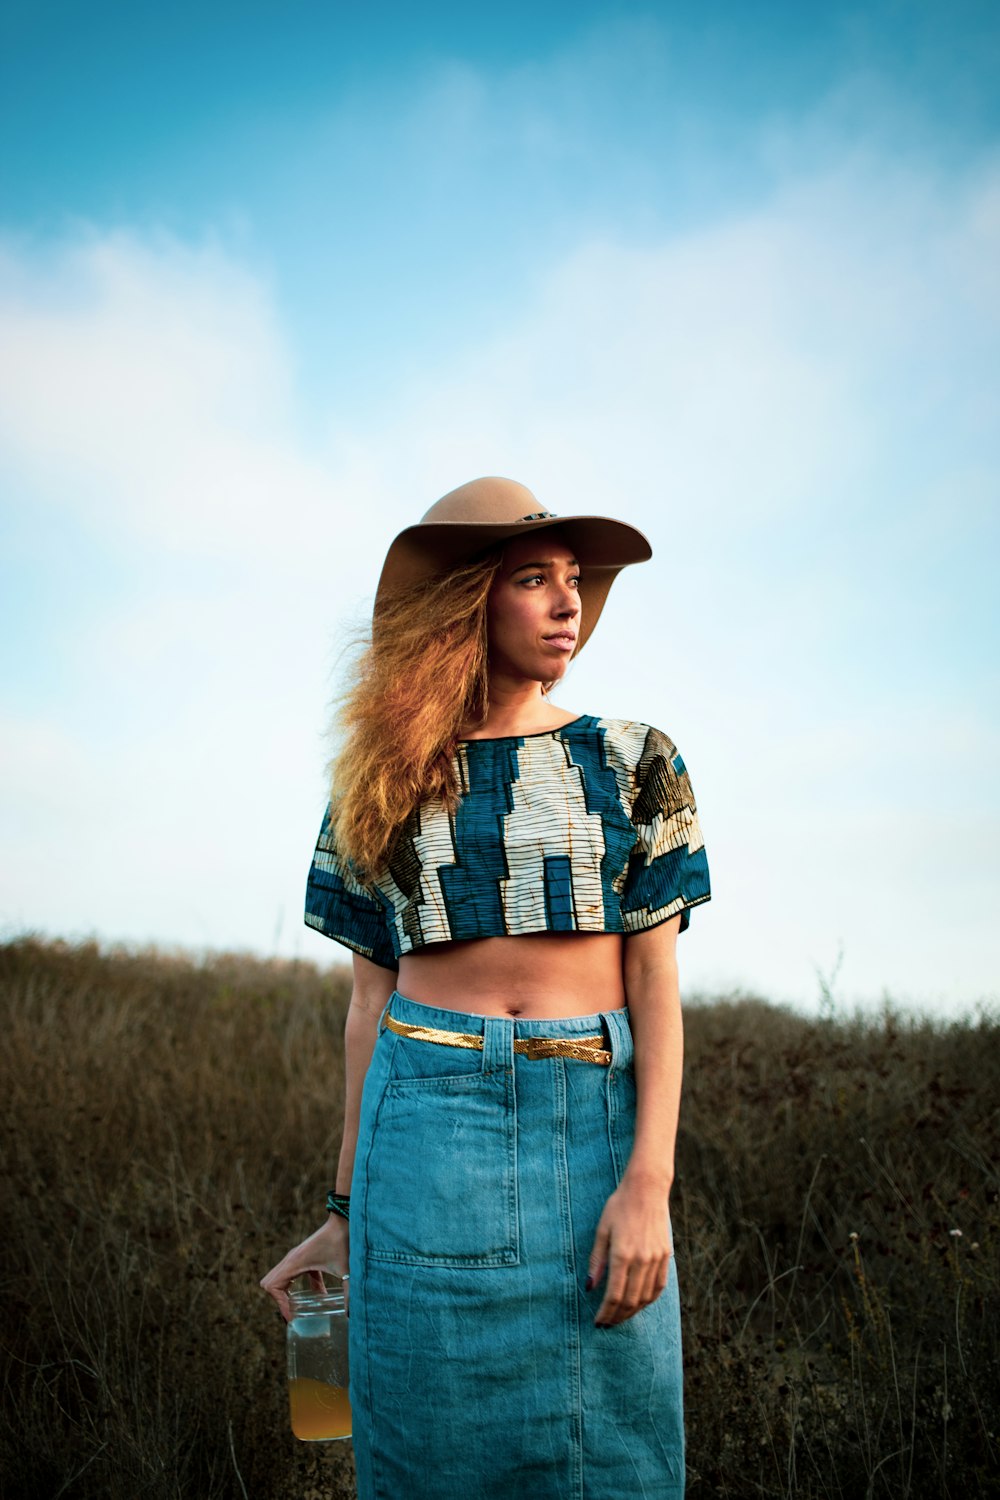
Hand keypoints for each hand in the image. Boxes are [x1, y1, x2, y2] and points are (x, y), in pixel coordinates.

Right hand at [259, 1215, 349, 1321]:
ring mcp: (295, 1257)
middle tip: (293, 1314)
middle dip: (279, 1301)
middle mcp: (291, 1259)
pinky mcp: (303, 1256)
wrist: (345, 1220)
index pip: (273, 1287)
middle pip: (269, 1283)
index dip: (280, 1304)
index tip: (293, 1318)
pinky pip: (291, 1273)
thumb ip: (349, 1292)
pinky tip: (319, 1294)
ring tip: (298, 1309)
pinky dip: (297, 1285)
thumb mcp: (346, 1270)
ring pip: (278, 1278)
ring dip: (284, 1293)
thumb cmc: (343, 1242)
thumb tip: (352, 1315)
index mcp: (295, 1262)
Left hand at [586, 1177, 671, 1326]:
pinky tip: (640, 1303)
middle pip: (630, 1301)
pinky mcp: (666, 1255)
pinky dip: (649, 1299)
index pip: (614, 1295)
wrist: (647, 1189)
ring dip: (633, 1311)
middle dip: (617, 1316)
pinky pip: (659, 1286)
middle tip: (608, 1323)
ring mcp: (656, 1259)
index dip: (606, 1312)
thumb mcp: (602, 1230)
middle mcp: (642, 1260)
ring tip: (621, 1316)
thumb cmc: (619, 1206)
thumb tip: (589, 1286)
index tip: (598, 1321)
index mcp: (622, 1254)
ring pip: (646, 1297)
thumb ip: (597, 1260)